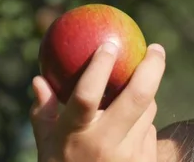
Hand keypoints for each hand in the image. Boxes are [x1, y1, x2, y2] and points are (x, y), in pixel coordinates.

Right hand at [30, 42, 165, 161]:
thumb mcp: (45, 143)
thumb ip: (43, 111)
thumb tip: (38, 79)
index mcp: (74, 136)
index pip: (87, 96)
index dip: (99, 67)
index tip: (109, 43)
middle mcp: (104, 146)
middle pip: (137, 98)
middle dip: (152, 67)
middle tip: (156, 48)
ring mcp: (129, 156)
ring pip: (148, 111)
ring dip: (143, 98)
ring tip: (128, 99)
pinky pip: (150, 129)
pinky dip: (143, 122)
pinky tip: (130, 129)